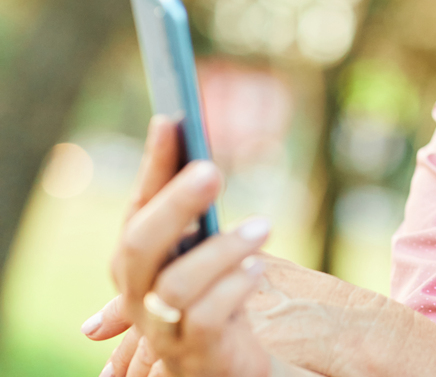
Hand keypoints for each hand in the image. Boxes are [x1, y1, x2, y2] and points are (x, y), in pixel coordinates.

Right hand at [98, 115, 273, 376]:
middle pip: (139, 246)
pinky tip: (256, 271)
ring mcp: (164, 330)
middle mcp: (139, 296)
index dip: (153, 164)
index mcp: (138, 263)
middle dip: (174, 205)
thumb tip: (175, 125)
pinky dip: (232, 289)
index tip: (172, 117)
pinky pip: (205, 319)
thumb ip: (190, 203)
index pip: (138, 206)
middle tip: (213, 168)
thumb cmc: (218, 296)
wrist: (233, 365)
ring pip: (174, 285)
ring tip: (263, 227)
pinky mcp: (197, 354)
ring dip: (221, 250)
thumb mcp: (205, 248)